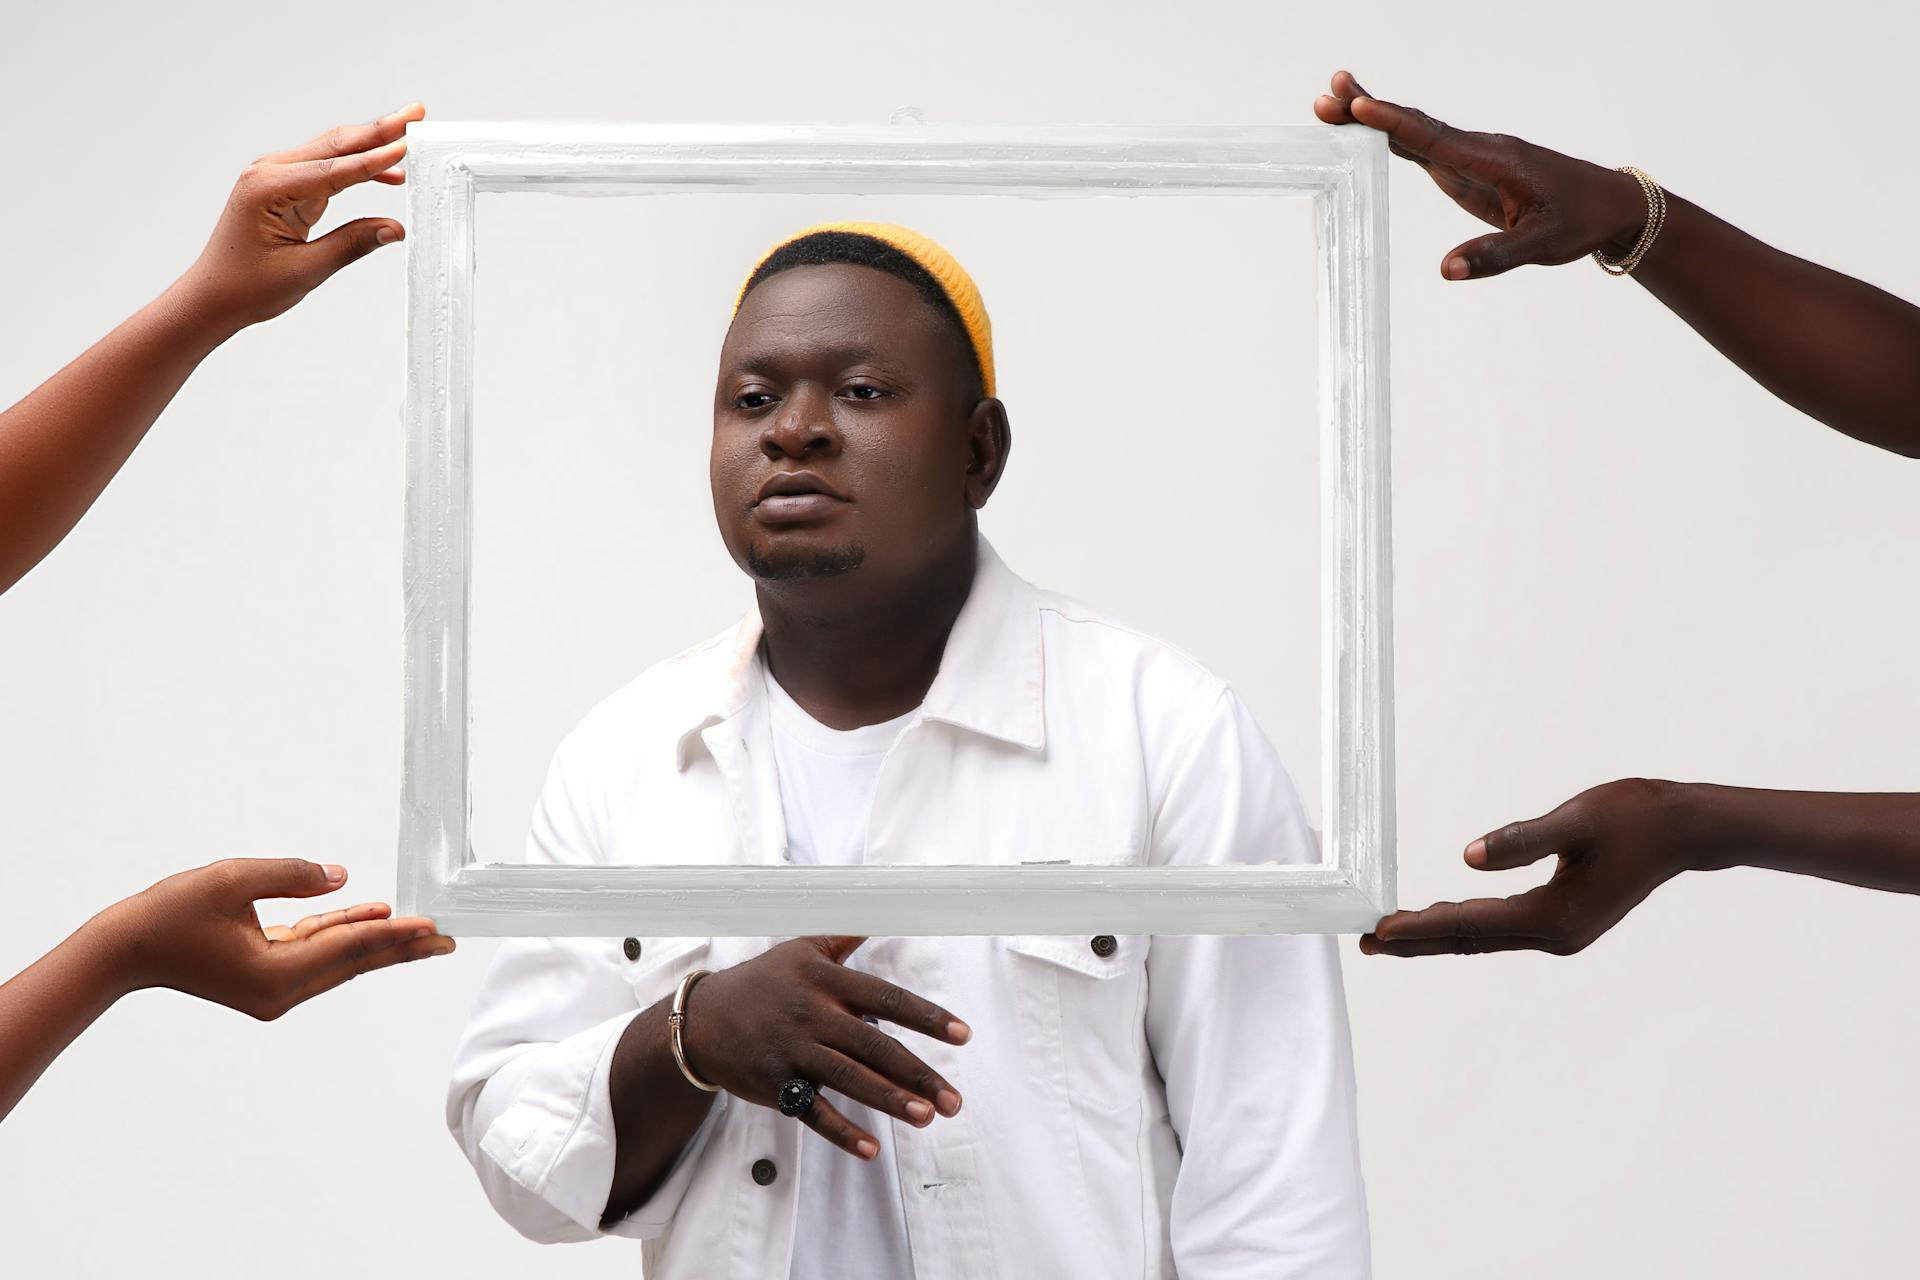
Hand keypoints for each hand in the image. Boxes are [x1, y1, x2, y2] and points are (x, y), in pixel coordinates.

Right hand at [102, 858, 453, 1018]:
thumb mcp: (233, 879)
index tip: (434, 928)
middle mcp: (280, 991)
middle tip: (449, 940)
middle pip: (354, 961)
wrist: (123, 948)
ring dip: (377, 942)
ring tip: (423, 931)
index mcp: (275, 973)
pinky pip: (314, 955)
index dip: (395, 934)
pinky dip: (341, 936)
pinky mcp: (263, 979)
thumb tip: (343, 878)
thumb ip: (293, 875)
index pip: (350, 948)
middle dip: (403, 948)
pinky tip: (371, 916)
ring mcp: (271, 990)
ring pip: (338, 959)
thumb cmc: (170, 913)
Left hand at [174, 103, 425, 331]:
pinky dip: (356, 169)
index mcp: (267, 188)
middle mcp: (269, 173)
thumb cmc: (246, 285)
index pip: (332, 170)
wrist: (214, 296)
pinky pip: (328, 171)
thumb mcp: (304, 270)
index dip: (373, 160)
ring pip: (332, 153)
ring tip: (406, 131)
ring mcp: (276, 177)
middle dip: (377, 131)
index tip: (405, 145)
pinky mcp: (286, 188)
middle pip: (334, 146)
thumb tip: (392, 229)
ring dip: (370, 144)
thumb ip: (351, 244)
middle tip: (413, 114)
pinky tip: (387, 171)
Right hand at [681, 936, 970, 1159]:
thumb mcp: (801, 949)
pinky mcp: (774, 1083)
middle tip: (953, 1099)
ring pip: (849, 1078)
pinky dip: (841, 1131)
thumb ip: (844, 936)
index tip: (962, 1035)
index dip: (926, 1016)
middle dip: (917, 1073)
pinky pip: (812, 1110)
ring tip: (926, 1117)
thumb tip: (880, 907)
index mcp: (825, 979)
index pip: (886, 997)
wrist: (700, 1019)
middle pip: (874, 1044)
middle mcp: (812, 1013)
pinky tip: (871, 1148)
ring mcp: (792, 1050)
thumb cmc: (762, 982)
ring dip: (889, 1100)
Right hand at [1312, 71, 1649, 280]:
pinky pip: (1425, 147)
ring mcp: (1473, 156)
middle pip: (1416, 124)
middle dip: (1372, 109)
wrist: (1609, 206)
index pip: (1435, 139)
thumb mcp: (1543, 245)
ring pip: (1417, 131)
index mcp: (1494, 160)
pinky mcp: (1470, 169)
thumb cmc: (1580, 220)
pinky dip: (1394, 136)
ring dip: (1376, 117)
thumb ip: (1494, 256)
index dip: (1395, 123)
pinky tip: (1368, 130)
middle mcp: (1479, 149)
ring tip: (1334, 102)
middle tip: (1329, 95)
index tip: (1360, 107)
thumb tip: (1447, 270)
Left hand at [1361, 778, 1695, 956]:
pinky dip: (1466, 926)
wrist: (1684, 829)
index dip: (1420, 927)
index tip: (1379, 930)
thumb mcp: (1576, 821)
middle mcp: (1554, 935)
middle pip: (1469, 941)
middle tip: (1366, 941)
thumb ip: (1522, 840)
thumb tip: (1467, 856)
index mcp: (1554, 916)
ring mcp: (1560, 933)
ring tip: (1391, 935)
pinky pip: (1501, 928)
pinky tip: (1444, 920)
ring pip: (1483, 937)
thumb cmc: (1634, 817)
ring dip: (1437, 935)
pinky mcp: (1564, 921)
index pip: (1470, 925)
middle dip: (1417, 941)